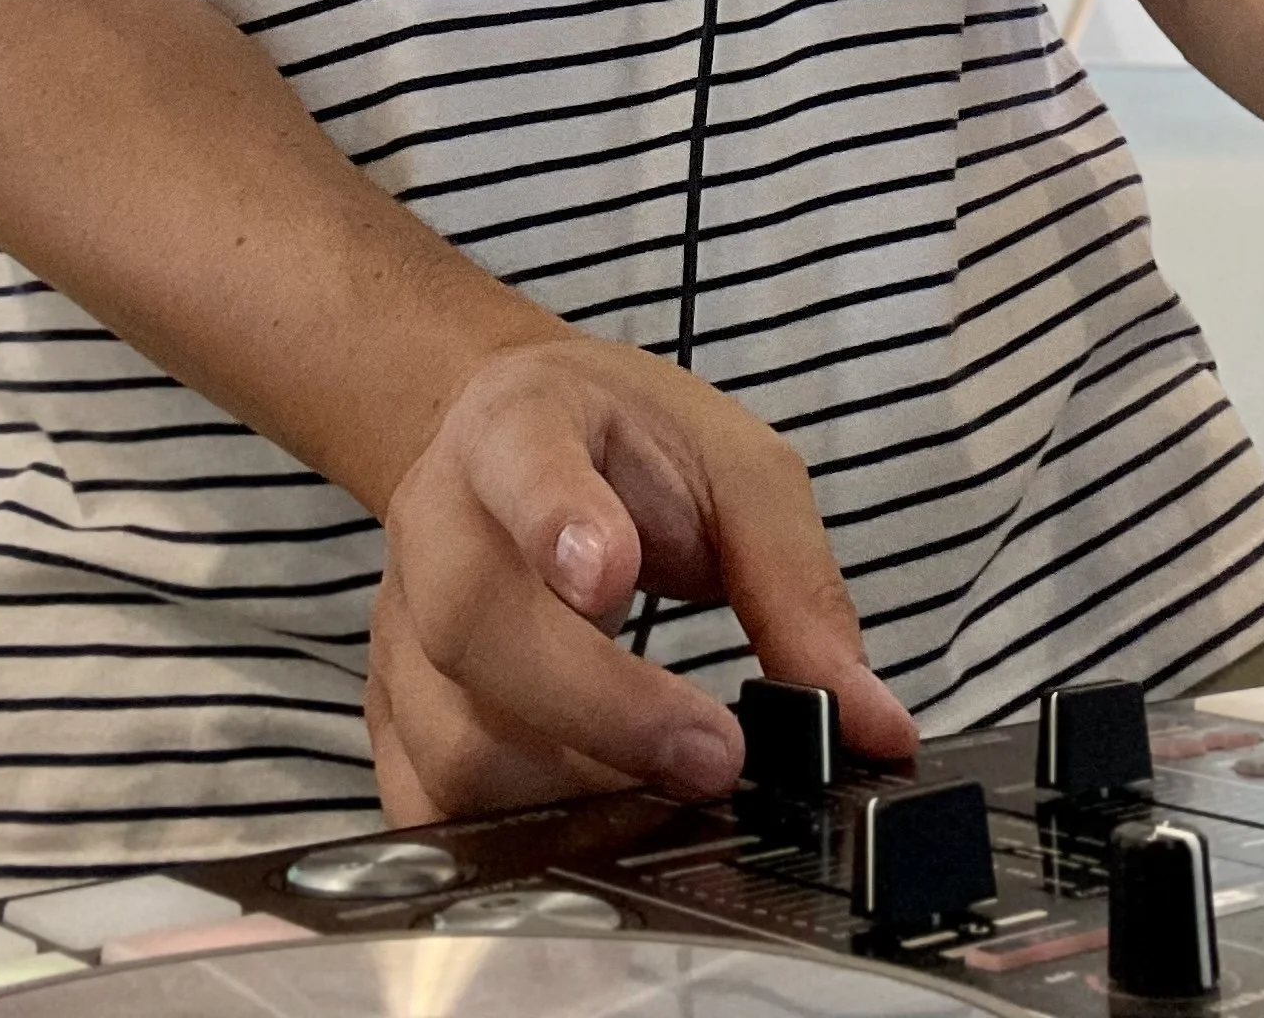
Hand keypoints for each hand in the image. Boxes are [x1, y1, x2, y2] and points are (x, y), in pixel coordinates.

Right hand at [364, 335, 916, 822]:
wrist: (511, 431)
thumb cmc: (626, 445)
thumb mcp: (735, 466)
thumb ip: (796, 584)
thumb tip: (873, 725)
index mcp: (521, 426)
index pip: (522, 462)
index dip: (555, 519)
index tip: (606, 575)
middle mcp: (441, 519)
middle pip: (478, 622)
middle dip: (599, 707)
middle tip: (712, 754)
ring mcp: (402, 621)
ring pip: (451, 736)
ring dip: (569, 788)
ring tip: (668, 791)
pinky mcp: (391, 709)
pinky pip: (429, 803)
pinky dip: (511, 838)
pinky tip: (594, 827)